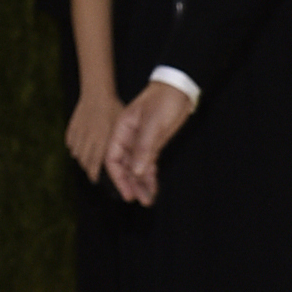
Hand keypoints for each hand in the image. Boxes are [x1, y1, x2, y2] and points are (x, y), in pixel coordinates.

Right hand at [65, 88, 124, 180]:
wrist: (97, 93)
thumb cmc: (114, 109)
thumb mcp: (120, 126)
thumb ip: (118, 143)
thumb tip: (124, 161)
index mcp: (102, 139)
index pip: (95, 163)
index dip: (94, 174)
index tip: (95, 180)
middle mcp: (88, 138)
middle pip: (84, 161)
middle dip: (88, 169)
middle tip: (92, 173)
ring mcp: (78, 133)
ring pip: (77, 154)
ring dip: (82, 159)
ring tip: (87, 162)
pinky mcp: (71, 128)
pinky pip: (70, 143)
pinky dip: (75, 148)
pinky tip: (80, 148)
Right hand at [105, 77, 193, 204]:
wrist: (178, 90)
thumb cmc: (163, 101)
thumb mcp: (153, 123)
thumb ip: (144, 148)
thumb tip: (136, 172)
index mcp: (121, 130)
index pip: (112, 158)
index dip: (118, 177)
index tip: (126, 193)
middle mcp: (128, 138)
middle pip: (124, 166)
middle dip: (130, 184)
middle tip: (139, 200)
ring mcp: (141, 143)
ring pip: (137, 168)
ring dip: (141, 184)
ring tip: (148, 201)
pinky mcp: (153, 145)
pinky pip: (149, 165)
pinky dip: (150, 178)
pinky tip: (153, 190)